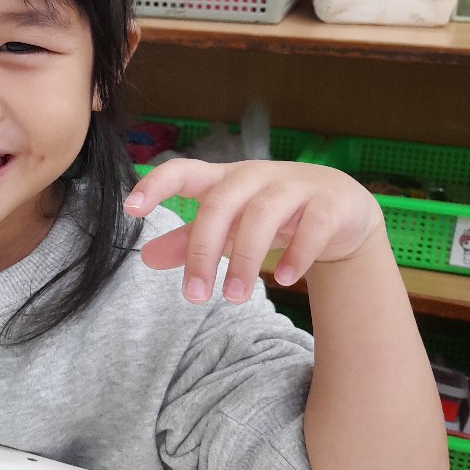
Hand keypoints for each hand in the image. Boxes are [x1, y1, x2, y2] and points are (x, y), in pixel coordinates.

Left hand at [124, 159, 383, 303]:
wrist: (339, 208)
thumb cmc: (272, 214)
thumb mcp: (229, 226)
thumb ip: (190, 240)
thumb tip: (146, 258)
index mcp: (224, 180)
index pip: (183, 171)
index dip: (156, 185)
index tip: (131, 209)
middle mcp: (255, 177)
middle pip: (221, 204)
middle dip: (204, 251)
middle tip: (195, 297)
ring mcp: (295, 186)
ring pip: (262, 215)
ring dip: (246, 259)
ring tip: (235, 297)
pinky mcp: (329, 204)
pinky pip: (312, 225)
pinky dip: (299, 253)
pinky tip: (285, 280)